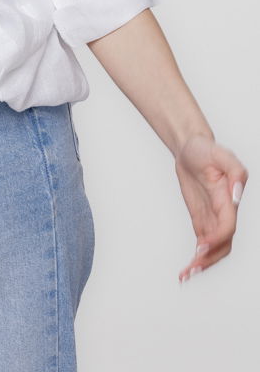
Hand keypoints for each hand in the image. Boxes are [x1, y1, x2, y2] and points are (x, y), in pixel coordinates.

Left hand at [174, 132, 247, 283]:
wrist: (191, 149)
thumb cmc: (206, 149)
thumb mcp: (221, 154)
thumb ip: (235, 171)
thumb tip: (237, 194)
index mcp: (229, 199)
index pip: (228, 226)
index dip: (217, 238)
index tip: (201, 245)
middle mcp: (224, 213)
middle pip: (224, 245)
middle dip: (210, 259)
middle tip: (192, 268)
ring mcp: (213, 218)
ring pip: (215, 250)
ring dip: (204, 264)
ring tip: (186, 274)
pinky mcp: (202, 221)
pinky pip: (204, 244)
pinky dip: (198, 259)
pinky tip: (186, 270)